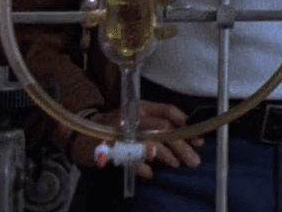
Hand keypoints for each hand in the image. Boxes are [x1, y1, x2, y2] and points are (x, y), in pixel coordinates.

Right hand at [71, 101, 204, 178]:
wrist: (82, 134)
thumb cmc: (118, 128)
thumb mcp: (140, 122)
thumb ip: (161, 128)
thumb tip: (190, 141)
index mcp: (143, 107)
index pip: (169, 111)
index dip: (186, 124)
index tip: (199, 139)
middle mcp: (134, 117)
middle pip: (163, 128)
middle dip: (181, 145)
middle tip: (194, 160)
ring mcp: (122, 131)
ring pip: (150, 142)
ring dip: (166, 155)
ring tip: (177, 164)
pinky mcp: (109, 146)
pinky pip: (130, 158)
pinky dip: (142, 167)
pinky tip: (150, 174)